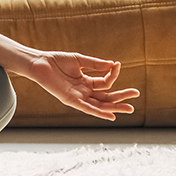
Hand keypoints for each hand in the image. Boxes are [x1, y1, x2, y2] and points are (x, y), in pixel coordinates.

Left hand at [20, 50, 139, 120]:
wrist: (40, 63)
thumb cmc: (57, 61)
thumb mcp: (79, 60)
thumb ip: (95, 64)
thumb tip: (112, 64)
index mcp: (86, 82)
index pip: (106, 82)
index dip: (113, 74)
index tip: (117, 65)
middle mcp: (84, 91)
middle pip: (106, 96)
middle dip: (121, 97)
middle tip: (136, 94)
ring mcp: (78, 97)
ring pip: (100, 104)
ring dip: (114, 107)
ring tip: (129, 108)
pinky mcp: (70, 100)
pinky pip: (87, 108)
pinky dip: (99, 112)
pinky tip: (110, 115)